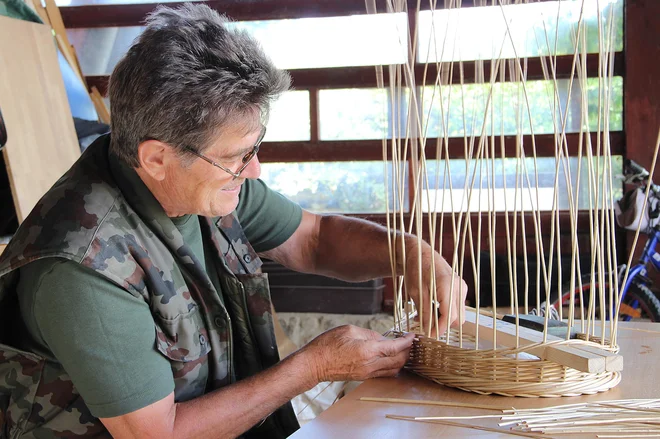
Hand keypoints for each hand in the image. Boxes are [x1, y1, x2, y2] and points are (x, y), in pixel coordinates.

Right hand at [300, 325, 414, 383]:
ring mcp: (367, 373)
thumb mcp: (349, 330)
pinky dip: (392, 365)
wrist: (315, 365)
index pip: (395, 347)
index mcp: (368, 350)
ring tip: (403, 350)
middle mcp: (370, 364)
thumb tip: (382, 338)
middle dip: (407, 351)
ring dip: (401, 360)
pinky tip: (391, 357)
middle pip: (398, 360)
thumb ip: (369, 333)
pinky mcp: (363, 377)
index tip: (413, 336)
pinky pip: (384, 373)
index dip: (407, 341)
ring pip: (393, 369)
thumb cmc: (328, 345)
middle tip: (410, 342)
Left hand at [404, 240, 467, 336]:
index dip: (440, 328)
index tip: (430, 335)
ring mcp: (461, 287)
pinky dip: (446, 311)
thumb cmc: (416, 269)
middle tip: (426, 326)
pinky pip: (457, 305)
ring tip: (426, 317)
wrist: (420, 253)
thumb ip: (425, 312)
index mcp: (447, 286)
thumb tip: (429, 330)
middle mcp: (458, 287)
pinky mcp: (460, 287)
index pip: (449, 316)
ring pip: (459, 313)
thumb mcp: (416, 292)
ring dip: (444, 319)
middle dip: (443, 325)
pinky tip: (432, 309)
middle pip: (457, 318)